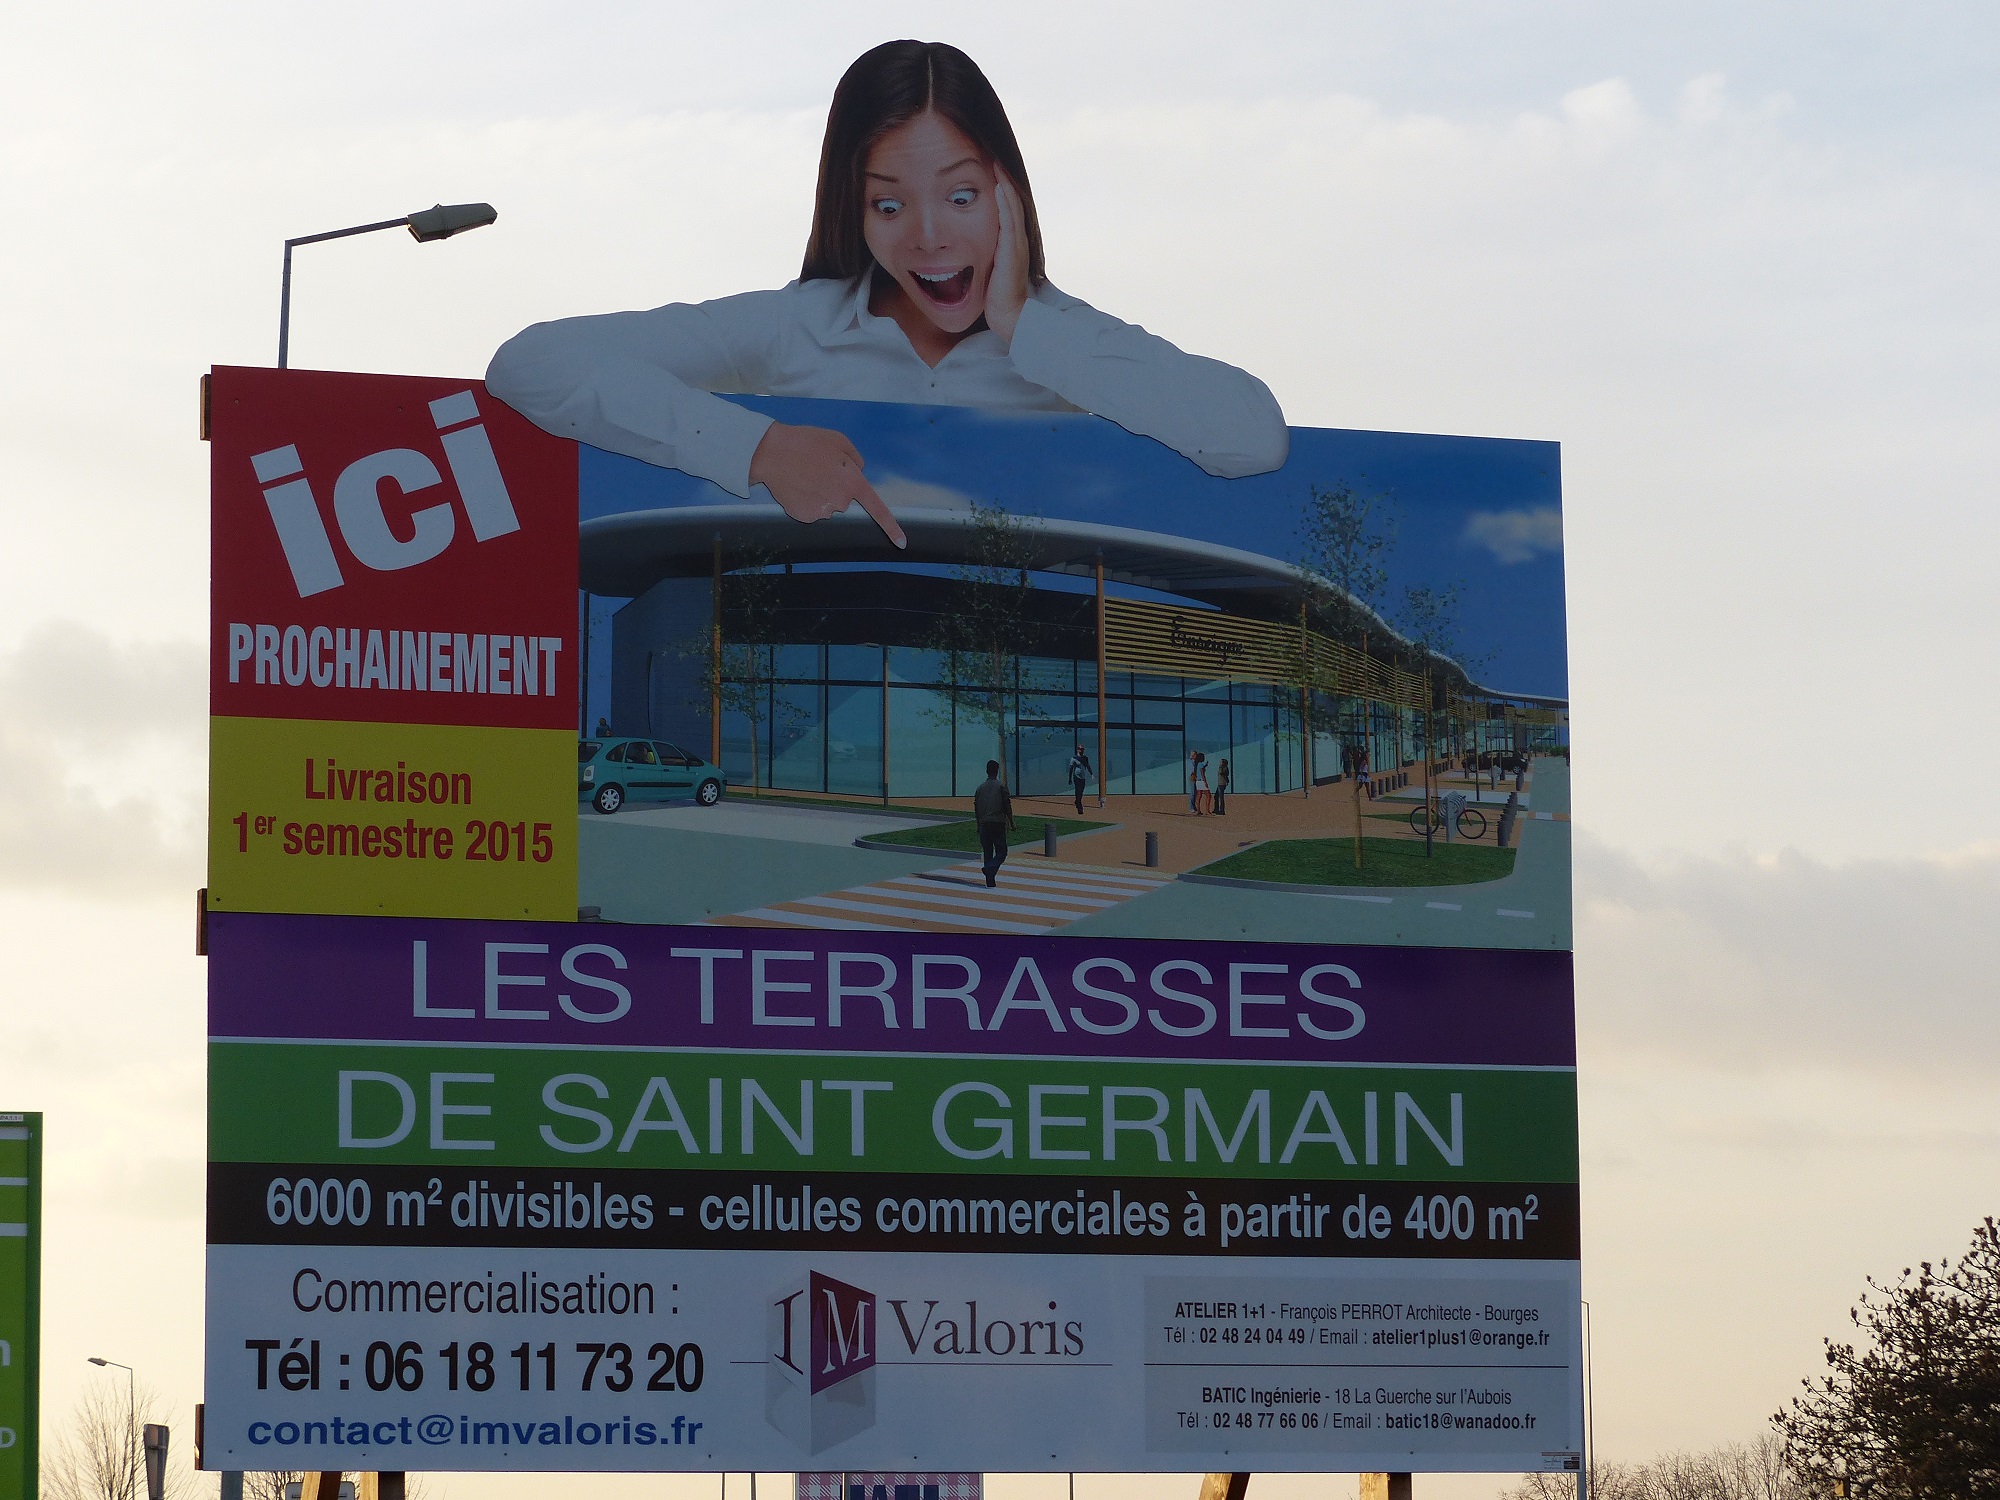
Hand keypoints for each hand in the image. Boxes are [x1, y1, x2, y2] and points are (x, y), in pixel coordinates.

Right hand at [747, 422, 905, 548]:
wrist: (771, 453)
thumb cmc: (806, 442)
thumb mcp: (838, 440)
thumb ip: (855, 458)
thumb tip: (859, 471)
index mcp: (853, 482)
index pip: (877, 508)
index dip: (891, 527)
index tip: (902, 544)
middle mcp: (841, 501)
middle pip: (844, 500)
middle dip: (836, 487)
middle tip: (818, 469)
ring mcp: (823, 512)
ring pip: (827, 506)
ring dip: (819, 493)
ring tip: (804, 475)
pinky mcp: (805, 517)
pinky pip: (812, 511)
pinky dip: (806, 501)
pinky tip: (796, 486)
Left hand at [983, 172, 1031, 344]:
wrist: (1011, 317)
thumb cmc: (997, 298)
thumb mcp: (988, 270)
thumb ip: (983, 256)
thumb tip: (964, 249)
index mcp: (1011, 243)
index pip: (1007, 209)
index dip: (1001, 189)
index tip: (990, 168)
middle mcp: (1017, 240)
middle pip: (1011, 202)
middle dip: (1003, 179)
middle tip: (993, 156)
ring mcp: (1016, 245)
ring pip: (1012, 207)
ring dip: (1004, 184)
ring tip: (996, 163)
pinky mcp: (1012, 252)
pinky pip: (1009, 222)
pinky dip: (1005, 203)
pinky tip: (999, 187)